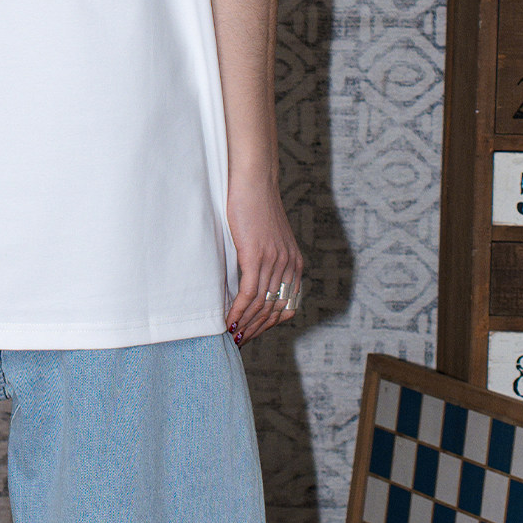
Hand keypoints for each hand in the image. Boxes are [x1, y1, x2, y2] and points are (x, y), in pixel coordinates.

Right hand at [224, 173, 302, 344]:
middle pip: (274, 311)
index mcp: (294, 264)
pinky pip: (249, 293)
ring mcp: (274, 262)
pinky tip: (227, 319)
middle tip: (238, 342)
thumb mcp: (269, 237)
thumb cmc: (255, 205)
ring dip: (245, 325)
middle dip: (256, 330)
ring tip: (231, 337)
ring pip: (261, 306)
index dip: (268, 325)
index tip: (252, 333)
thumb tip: (252, 280)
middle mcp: (289, 266)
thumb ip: (267, 259)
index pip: (286, 307)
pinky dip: (238, 310)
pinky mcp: (257, 256)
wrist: (253, 180)